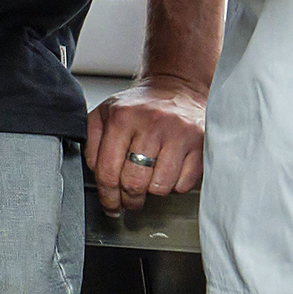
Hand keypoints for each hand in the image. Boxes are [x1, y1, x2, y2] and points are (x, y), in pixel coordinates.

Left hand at [85, 74, 204, 213]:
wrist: (176, 87)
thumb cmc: (139, 107)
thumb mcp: (105, 115)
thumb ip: (92, 144)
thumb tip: (96, 176)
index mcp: (122, 117)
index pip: (107, 171)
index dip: (107, 196)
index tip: (110, 206)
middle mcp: (151, 123)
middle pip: (134, 183)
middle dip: (129, 199)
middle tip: (129, 200)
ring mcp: (179, 133)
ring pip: (160, 187)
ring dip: (153, 191)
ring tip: (150, 179)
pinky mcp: (200, 142)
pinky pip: (183, 184)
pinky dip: (174, 186)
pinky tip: (169, 172)